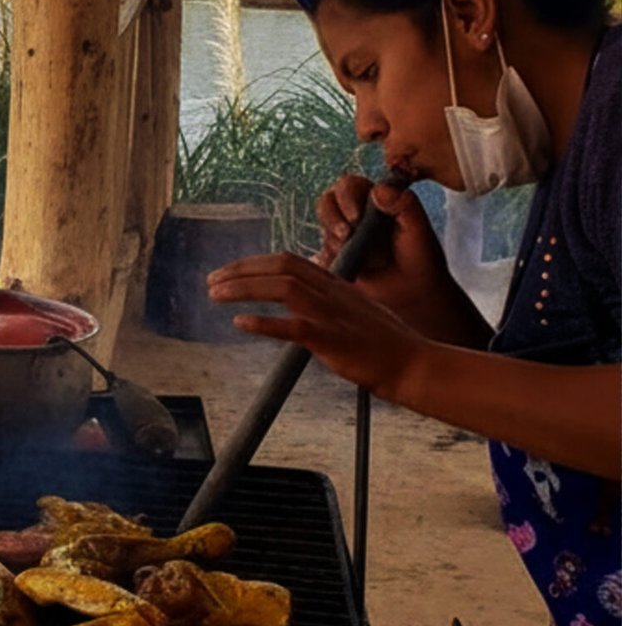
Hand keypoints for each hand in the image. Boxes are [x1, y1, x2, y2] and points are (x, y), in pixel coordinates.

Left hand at [207, 251, 431, 401]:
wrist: (415, 364)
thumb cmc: (385, 344)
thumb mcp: (353, 312)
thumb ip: (326, 303)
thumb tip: (297, 307)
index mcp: (335, 284)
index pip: (288, 261)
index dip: (254, 263)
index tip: (228, 272)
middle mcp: (332, 293)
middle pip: (281, 266)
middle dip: (241, 270)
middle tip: (211, 281)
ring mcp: (333, 315)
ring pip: (284, 288)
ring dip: (244, 288)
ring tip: (215, 294)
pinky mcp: (334, 340)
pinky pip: (296, 327)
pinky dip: (265, 323)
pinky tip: (241, 323)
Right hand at [315, 176, 483, 344]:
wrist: (414, 293)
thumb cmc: (420, 257)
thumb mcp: (418, 228)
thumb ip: (404, 203)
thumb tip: (378, 189)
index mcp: (373, 199)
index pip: (348, 185)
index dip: (346, 198)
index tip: (357, 217)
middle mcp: (353, 214)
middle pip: (326, 203)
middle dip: (333, 218)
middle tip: (346, 236)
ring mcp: (341, 236)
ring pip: (323, 230)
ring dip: (336, 243)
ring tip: (360, 258)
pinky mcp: (333, 259)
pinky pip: (320, 256)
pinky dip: (331, 261)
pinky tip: (349, 270)